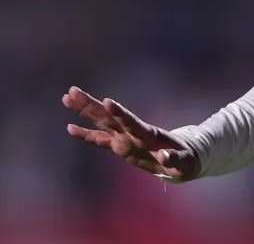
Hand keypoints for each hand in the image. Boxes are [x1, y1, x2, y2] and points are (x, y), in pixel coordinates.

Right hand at [63, 86, 200, 181]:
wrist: (183, 159)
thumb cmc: (185, 161)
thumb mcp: (184, 162)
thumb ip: (173, 159)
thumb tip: (163, 157)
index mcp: (149, 136)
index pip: (132, 123)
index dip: (120, 114)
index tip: (108, 101)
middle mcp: (134, 133)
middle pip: (110, 117)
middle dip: (92, 105)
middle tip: (73, 90)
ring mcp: (126, 138)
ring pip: (102, 122)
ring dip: (86, 111)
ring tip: (68, 97)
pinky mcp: (121, 146)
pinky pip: (100, 139)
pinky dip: (86, 135)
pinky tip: (70, 128)